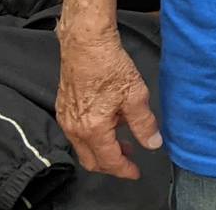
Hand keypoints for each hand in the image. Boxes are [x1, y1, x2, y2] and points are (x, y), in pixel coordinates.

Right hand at [55, 33, 160, 179]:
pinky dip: (93, 135)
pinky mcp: (63, 108)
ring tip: (124, 138)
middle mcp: (74, 128)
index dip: (124, 170)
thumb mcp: (136, 95)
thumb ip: (144, 124)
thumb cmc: (109, 65)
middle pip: (92, 160)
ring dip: (103, 148)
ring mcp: (66, 119)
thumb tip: (153, 143)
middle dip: (111, 164)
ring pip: (83, 147)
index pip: (109, 161)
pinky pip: (77, 132)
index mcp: (93, 129)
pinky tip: (109, 121)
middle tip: (130, 159)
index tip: (136, 172)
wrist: (86, 44)